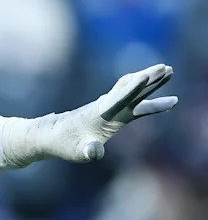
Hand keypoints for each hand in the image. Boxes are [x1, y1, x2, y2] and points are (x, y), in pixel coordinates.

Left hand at [4, 64, 176, 164]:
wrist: (50, 135)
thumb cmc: (64, 145)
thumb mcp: (76, 152)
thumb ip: (88, 151)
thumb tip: (95, 151)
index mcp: (101, 114)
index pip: (120, 98)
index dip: (133, 88)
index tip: (146, 76)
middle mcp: (107, 107)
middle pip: (131, 90)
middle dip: (148, 79)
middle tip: (166, 68)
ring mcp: (110, 108)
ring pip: (133, 91)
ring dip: (150, 82)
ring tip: (169, 71)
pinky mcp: (112, 112)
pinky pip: (133, 101)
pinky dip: (147, 96)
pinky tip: (165, 97)